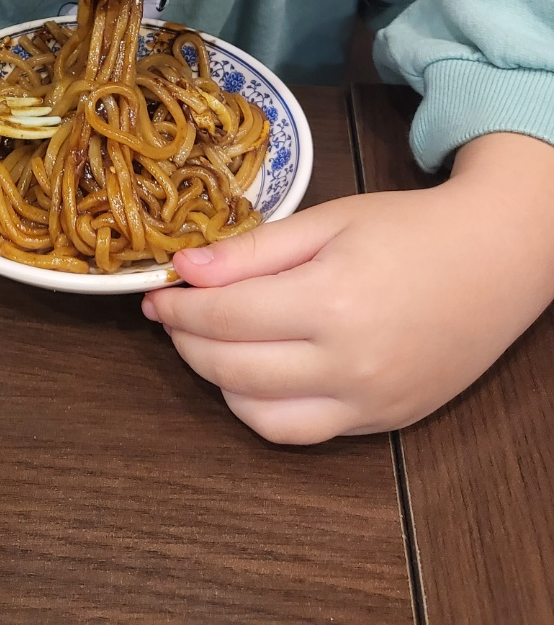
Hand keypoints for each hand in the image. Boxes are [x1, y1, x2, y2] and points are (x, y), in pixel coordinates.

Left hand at [142, 132, 553, 443]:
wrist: (494, 259)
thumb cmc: (409, 228)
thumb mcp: (327, 220)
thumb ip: (252, 251)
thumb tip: (185, 269)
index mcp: (331, 301)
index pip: (226, 317)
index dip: (180, 308)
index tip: (157, 293)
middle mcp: (348, 363)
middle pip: (232, 369)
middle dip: (186, 342)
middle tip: (171, 315)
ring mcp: (367, 401)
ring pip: (259, 415)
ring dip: (216, 382)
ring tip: (205, 342)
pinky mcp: (382, 421)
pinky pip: (301, 433)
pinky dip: (261, 410)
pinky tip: (250, 373)